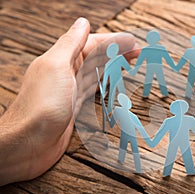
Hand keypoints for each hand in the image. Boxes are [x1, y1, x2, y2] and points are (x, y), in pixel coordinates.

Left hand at [0, 17, 137, 185]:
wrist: (29, 142)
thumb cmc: (41, 105)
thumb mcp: (56, 66)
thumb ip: (70, 43)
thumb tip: (83, 22)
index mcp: (61, 59)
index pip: (92, 43)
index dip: (113, 41)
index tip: (132, 41)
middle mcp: (66, 73)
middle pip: (96, 57)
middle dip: (117, 53)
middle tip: (138, 52)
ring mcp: (71, 90)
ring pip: (97, 72)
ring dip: (113, 66)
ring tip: (129, 64)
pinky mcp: (75, 106)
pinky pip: (93, 90)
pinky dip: (105, 84)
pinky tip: (112, 82)